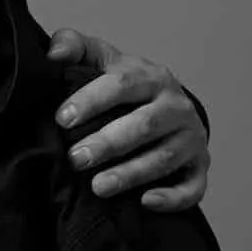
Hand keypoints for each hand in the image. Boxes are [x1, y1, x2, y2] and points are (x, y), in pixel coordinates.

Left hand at [46, 28, 208, 211]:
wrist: (170, 107)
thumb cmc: (127, 87)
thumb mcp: (103, 61)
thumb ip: (76, 49)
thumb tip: (53, 54)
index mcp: (151, 78)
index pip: (122, 84)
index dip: (91, 101)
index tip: (62, 119)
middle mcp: (175, 107)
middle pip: (143, 125)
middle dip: (108, 143)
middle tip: (75, 159)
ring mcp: (190, 138)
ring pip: (164, 157)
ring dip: (131, 173)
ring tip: (98, 186)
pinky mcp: (198, 167)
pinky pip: (192, 186)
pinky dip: (172, 197)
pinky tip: (146, 202)